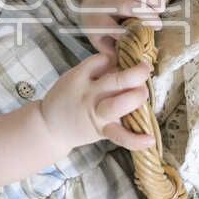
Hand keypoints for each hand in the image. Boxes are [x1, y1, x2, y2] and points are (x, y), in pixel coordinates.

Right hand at [38, 53, 155, 152]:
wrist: (49, 127)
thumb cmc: (65, 98)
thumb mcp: (73, 77)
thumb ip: (95, 68)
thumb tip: (122, 60)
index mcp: (79, 78)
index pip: (102, 60)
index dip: (117, 58)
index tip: (123, 60)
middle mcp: (89, 95)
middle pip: (116, 81)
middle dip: (136, 74)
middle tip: (143, 70)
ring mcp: (97, 115)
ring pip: (120, 104)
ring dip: (137, 97)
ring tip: (143, 93)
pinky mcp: (102, 131)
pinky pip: (120, 136)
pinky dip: (136, 140)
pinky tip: (149, 139)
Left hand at [79, 0, 164, 59]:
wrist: (83, 8)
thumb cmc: (96, 29)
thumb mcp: (99, 43)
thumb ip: (112, 53)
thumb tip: (130, 65)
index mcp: (98, 21)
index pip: (112, 27)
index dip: (127, 32)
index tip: (142, 38)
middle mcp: (105, 3)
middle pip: (126, 7)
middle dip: (145, 15)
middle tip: (158, 25)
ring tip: (160, 8)